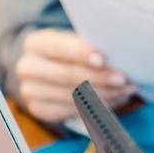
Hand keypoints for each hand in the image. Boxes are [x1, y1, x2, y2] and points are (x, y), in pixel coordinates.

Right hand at [13, 29, 135, 122]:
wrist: (53, 69)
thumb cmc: (74, 51)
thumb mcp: (79, 42)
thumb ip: (93, 47)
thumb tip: (120, 55)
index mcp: (36, 43)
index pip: (59, 47)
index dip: (81, 53)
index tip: (103, 59)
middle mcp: (27, 66)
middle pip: (66, 75)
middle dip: (99, 78)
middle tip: (123, 80)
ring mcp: (30, 90)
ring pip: (72, 95)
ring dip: (104, 94)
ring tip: (126, 90)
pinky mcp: (39, 109)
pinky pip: (71, 110)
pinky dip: (97, 106)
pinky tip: (115, 100)